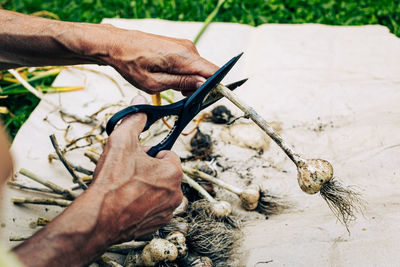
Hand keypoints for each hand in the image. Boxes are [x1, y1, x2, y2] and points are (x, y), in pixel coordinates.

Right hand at [91, 95, 182, 241]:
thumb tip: (140, 103)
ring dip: (146, 188)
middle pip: (163, 173)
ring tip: (126, 190)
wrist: (99, 218)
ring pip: (159, 191)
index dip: (149, 154)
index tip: (135, 160)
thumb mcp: (121, 142)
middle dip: (148, 171)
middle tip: (128, 175)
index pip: (167, 154)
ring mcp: (168, 210)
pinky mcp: (158, 224)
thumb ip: (134, 120)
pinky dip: (144, 205)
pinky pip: (154, 208)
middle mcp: (176, 193)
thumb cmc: (112, 181)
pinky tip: (128, 204)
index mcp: (173, 171)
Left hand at [101, 29, 218, 94]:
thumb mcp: (154, 82)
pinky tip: (169, 78)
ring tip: (170, 86)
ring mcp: (184, 46)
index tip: (206, 99)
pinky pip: (190, 63)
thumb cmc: (131, 63)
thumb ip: (181, 83)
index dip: (214, 88)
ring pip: (198, 69)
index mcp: (183, 57)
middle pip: (207, 72)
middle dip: (199, 87)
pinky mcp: (179, 46)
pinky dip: (184, 74)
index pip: (214, 72)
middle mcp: (188, 48)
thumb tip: (203, 84)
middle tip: (181, 97)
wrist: (117, 44)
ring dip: (190, 81)